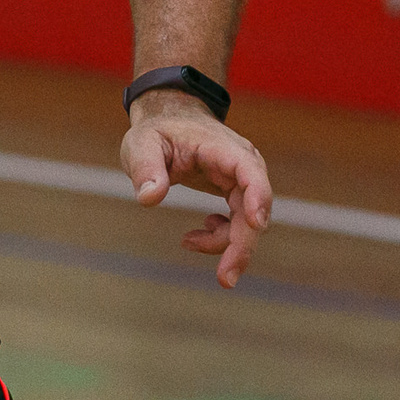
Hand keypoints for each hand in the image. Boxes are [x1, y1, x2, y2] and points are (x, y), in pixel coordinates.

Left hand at [121, 94, 272, 287]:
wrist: (170, 121)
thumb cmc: (157, 132)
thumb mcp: (141, 144)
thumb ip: (145, 168)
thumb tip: (150, 198)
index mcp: (223, 147)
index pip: (249, 170)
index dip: (257, 196)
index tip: (256, 223)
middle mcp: (242, 164)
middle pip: (255, 208)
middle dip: (242, 245)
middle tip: (226, 279)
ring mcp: (242, 180)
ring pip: (248, 223)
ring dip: (225, 244)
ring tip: (188, 241)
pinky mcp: (237, 193)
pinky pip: (239, 224)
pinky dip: (220, 237)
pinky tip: (195, 236)